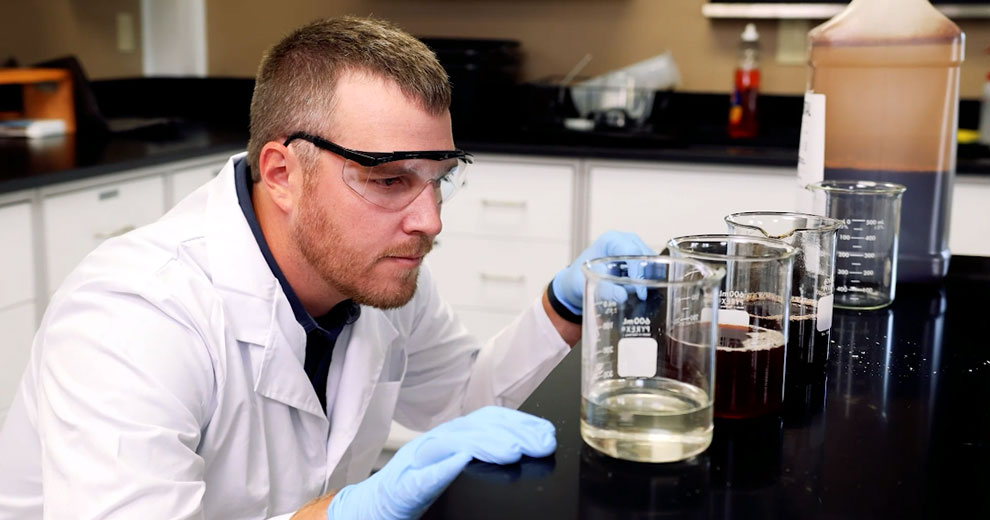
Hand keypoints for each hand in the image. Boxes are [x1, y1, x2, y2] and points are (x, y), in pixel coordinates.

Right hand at [326, 406, 555, 519]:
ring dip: (485, 445)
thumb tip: (525, 448)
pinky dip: (442, 468)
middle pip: (476, 427)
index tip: (547, 433)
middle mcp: (435, 443)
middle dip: (512, 433)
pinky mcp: (401, 486)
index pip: (489, 420)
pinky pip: (423, 475)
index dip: (520, 422)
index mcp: (451, 439)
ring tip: (511, 451)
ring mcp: (416, 461)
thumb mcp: (454, 468)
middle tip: (539, 444)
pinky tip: (459, 463)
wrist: (370, 509)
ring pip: (453, 443)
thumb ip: (480, 455)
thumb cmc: (413, 493)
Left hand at [551, 230, 655, 314]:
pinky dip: (647, 278)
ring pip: (651, 260)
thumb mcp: (587, 283)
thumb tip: (622, 296)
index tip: (640, 292)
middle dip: (646, 275)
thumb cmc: (578, 278)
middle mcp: (624, 239)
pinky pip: (649, 266)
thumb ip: (605, 289)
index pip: (632, 251)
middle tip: (642, 295)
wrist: (575, 282)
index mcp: (611, 239)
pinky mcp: (637, 257)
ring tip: (639, 294)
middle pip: (645, 255)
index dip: (639, 271)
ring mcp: (633, 246)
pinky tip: (640, 290)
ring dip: (648, 277)